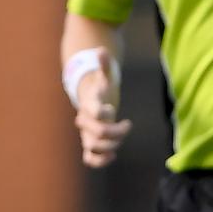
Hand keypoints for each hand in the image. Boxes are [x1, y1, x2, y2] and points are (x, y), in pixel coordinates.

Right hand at [73, 47, 130, 167]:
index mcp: (90, 105)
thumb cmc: (101, 91)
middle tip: (126, 125)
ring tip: (121, 139)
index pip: (96, 111)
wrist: (91, 105)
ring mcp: (87, 134)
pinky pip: (90, 159)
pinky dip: (100, 161)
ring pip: (95, 147)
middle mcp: (86, 122)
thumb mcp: (104, 78)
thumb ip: (104, 66)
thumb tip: (101, 50)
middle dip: (117, 132)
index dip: (107, 112)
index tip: (113, 109)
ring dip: (112, 146)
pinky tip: (113, 155)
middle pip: (99, 133)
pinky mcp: (90, 145)